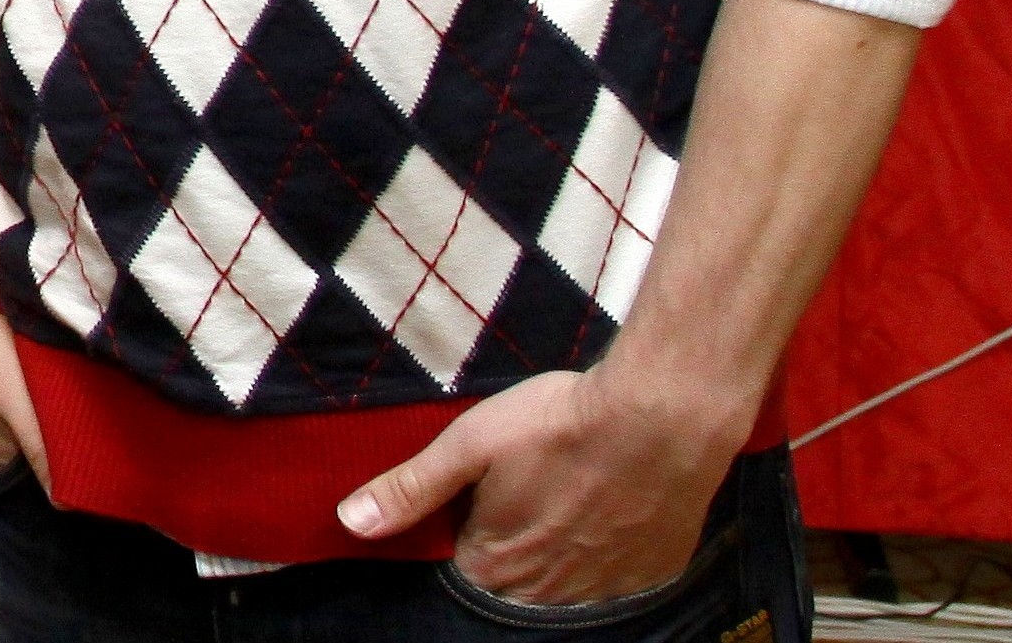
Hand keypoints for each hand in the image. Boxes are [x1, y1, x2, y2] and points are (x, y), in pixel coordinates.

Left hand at [339, 367, 733, 607]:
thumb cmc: (558, 425)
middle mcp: (548, 593)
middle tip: (531, 487)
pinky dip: (606, 551)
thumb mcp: (468, 445)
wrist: (661, 418)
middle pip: (513, 577)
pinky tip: (607, 507)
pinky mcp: (651, 575)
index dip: (467, 524)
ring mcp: (604, 589)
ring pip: (564, 581)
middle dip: (512, 540)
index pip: (462, 563)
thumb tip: (350, 523)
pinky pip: (614, 576)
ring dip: (558, 548)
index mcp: (495, 566)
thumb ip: (410, 489)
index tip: (483, 493)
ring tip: (567, 493)